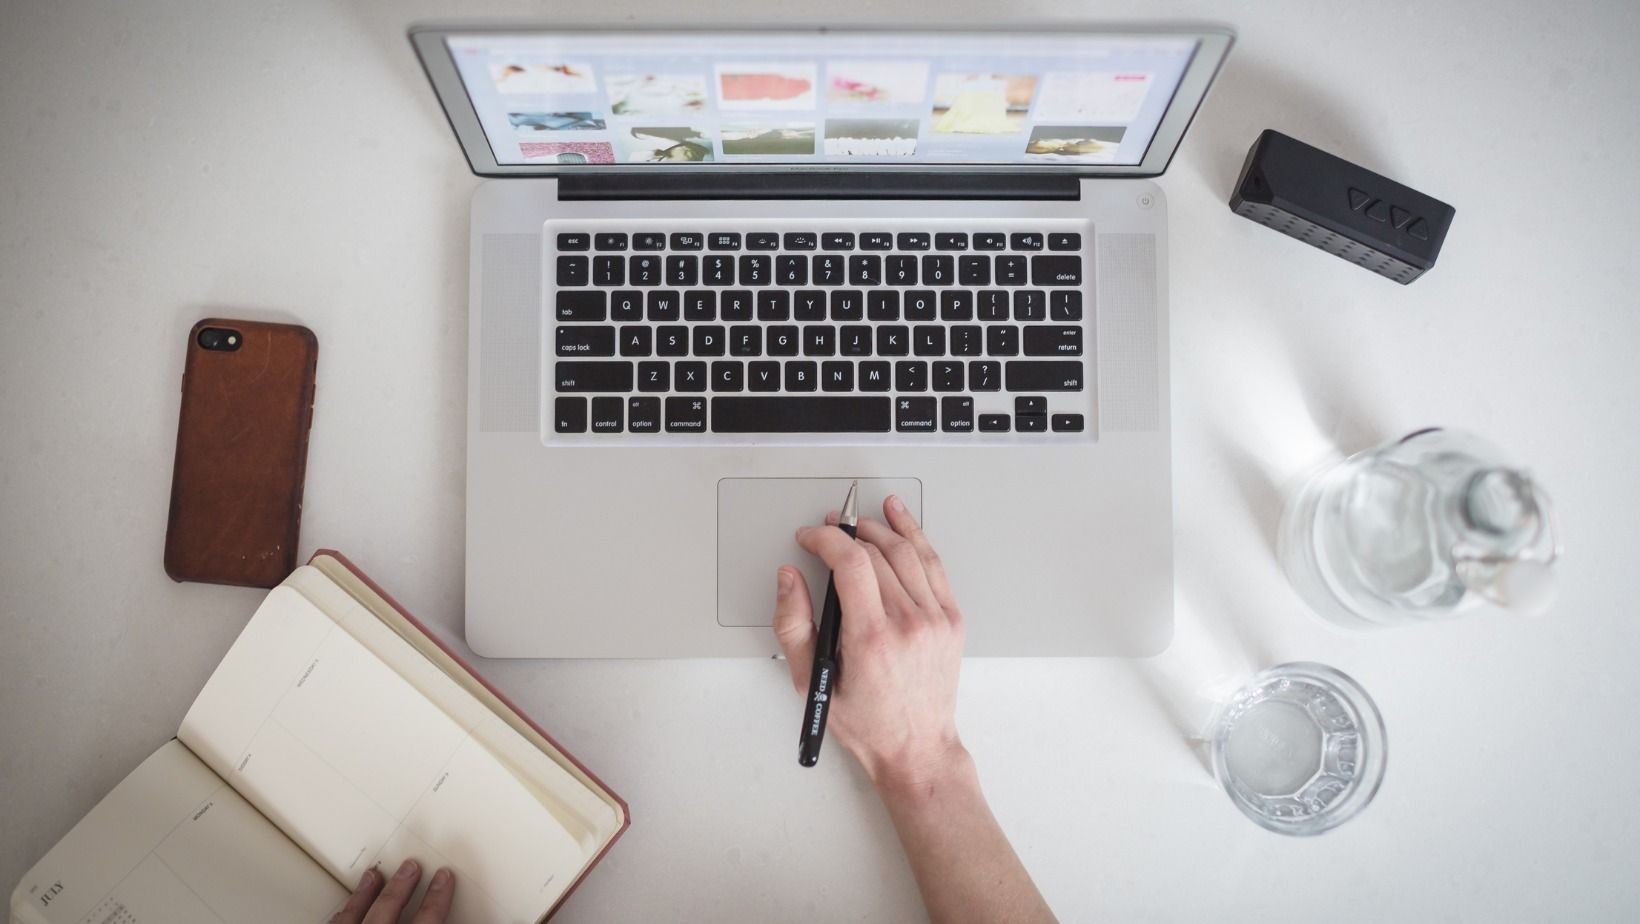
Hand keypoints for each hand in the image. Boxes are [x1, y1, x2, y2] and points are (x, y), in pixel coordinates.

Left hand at [330, 859, 453, 923]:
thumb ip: (433, 923)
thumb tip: (454, 919)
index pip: (427, 918)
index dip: (437, 896)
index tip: (443, 878)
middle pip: (388, 908)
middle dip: (400, 885)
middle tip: (410, 866)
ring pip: (355, 915)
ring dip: (364, 894)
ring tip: (372, 876)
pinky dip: (341, 917)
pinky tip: (343, 911)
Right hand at [773, 494, 966, 790]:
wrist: (917, 748)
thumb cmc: (866, 723)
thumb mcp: (812, 682)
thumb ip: (793, 625)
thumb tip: (789, 578)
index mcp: (872, 638)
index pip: (850, 564)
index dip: (825, 540)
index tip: (809, 538)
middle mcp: (908, 624)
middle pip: (876, 553)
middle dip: (846, 534)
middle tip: (827, 531)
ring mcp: (935, 619)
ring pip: (906, 552)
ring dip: (879, 528)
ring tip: (858, 520)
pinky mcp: (951, 619)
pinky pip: (933, 564)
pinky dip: (915, 536)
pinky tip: (900, 519)